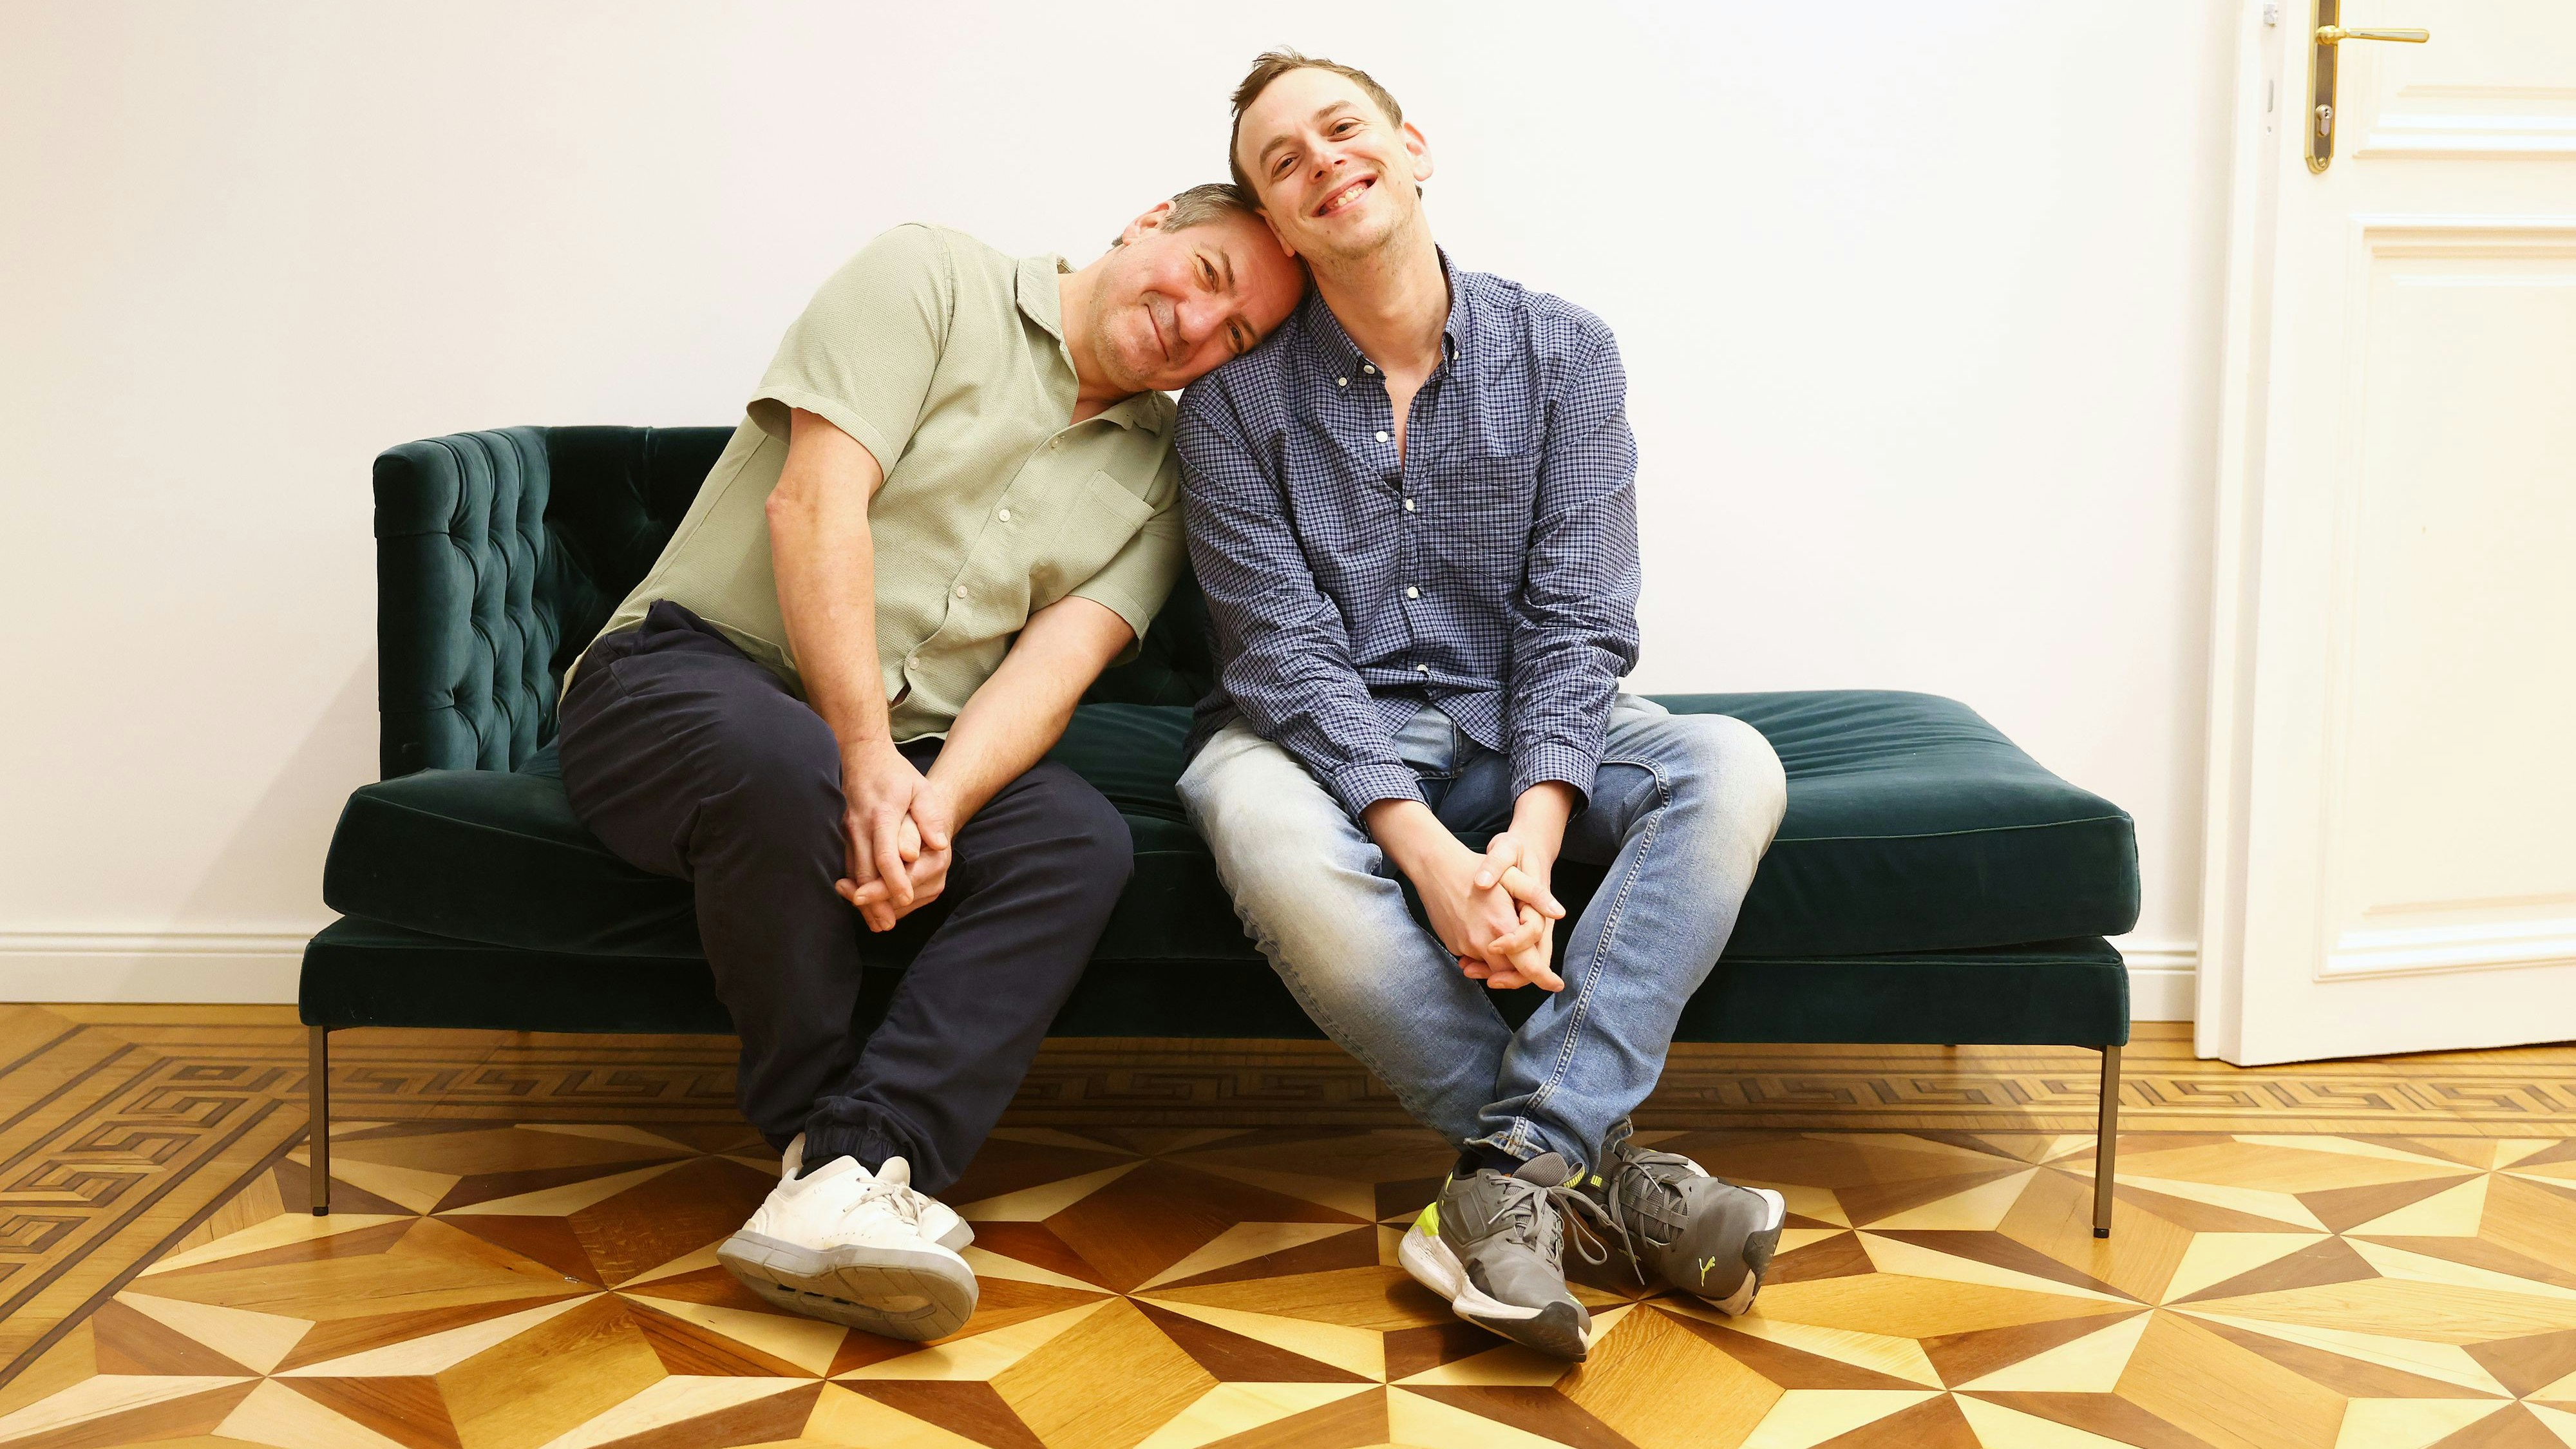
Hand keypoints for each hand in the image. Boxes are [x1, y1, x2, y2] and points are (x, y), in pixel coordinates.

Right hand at [839, 780, 955, 925]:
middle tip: (887, 925)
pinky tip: (863, 903)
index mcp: (883, 814)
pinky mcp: (844, 835)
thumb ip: (930, 817)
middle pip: (865, 870)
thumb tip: (938, 844)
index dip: (894, 880)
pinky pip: (847, 865)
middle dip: (876, 900)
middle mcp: (861, 825)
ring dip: (863, 899)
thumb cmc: (898, 776)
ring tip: (877, 922)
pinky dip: (855, 886)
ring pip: (853, 872)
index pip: (886, 854)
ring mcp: (849, 830)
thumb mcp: (922, 789)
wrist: (864, 757)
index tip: (904, 898)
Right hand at [1412, 835, 1553, 989]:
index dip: (1544, 978)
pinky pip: (1473, 957)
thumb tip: (1559, 913)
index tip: (1557, 985)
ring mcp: (1464, 946)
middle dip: (1521, 972)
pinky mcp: (1452, 945)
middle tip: (1534, 966)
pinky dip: (1482, 953)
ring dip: (1500, 961)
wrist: (1434, 867)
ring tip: (1504, 943)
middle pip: (1509, 972)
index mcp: (1502, 926)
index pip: (1528, 966)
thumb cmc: (1474, 867)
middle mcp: (1482, 942)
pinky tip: (1483, 933)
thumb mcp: (1510, 876)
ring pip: (1489, 967)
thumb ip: (1536, 895)